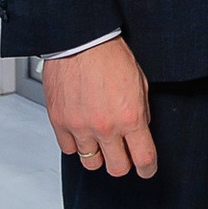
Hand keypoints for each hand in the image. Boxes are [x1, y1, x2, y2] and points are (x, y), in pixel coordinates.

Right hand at [44, 35, 155, 177]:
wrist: (80, 39)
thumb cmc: (109, 55)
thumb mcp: (140, 82)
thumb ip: (141, 112)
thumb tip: (139, 131)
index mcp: (130, 116)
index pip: (144, 159)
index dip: (148, 168)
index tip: (147, 169)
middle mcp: (105, 126)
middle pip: (117, 168)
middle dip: (123, 163)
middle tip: (123, 154)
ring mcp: (80, 127)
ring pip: (91, 162)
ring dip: (98, 154)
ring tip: (100, 139)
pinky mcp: (59, 122)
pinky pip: (69, 149)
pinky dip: (76, 143)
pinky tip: (82, 130)